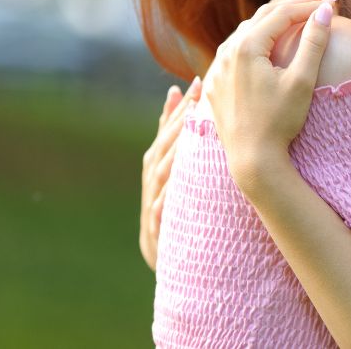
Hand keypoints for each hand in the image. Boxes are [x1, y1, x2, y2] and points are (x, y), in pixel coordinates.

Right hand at [140, 77, 201, 270]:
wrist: (179, 267)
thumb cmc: (182, 214)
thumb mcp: (181, 175)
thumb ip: (174, 138)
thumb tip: (174, 93)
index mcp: (159, 172)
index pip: (168, 135)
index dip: (180, 109)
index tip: (197, 84)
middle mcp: (152, 187)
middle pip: (162, 150)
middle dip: (178, 123)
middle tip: (199, 97)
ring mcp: (151, 210)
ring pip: (159, 177)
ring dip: (174, 153)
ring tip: (192, 130)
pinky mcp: (155, 234)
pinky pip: (159, 212)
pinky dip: (165, 197)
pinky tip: (178, 182)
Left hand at [202, 0, 334, 194]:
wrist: (252, 160)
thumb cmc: (279, 122)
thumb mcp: (301, 80)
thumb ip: (313, 42)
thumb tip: (325, 11)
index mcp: (246, 47)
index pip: (281, 14)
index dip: (309, 5)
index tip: (332, 0)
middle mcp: (226, 52)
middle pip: (262, 18)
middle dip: (292, 7)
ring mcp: (218, 68)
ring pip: (245, 32)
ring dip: (271, 22)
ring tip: (295, 17)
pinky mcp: (216, 83)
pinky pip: (234, 51)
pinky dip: (254, 40)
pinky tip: (265, 43)